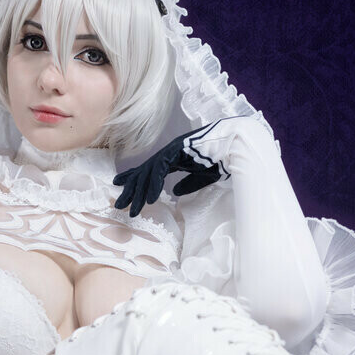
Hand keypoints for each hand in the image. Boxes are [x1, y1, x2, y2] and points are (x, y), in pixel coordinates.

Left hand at [113, 122, 230, 216]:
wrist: (234, 144)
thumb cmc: (221, 158)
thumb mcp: (202, 178)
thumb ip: (188, 184)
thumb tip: (175, 193)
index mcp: (174, 157)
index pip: (150, 169)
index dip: (135, 179)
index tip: (122, 188)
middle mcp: (170, 151)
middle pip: (144, 172)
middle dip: (131, 189)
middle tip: (119, 205)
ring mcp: (172, 149)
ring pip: (148, 172)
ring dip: (139, 192)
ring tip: (132, 209)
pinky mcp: (176, 150)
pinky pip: (160, 169)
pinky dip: (154, 185)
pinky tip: (149, 199)